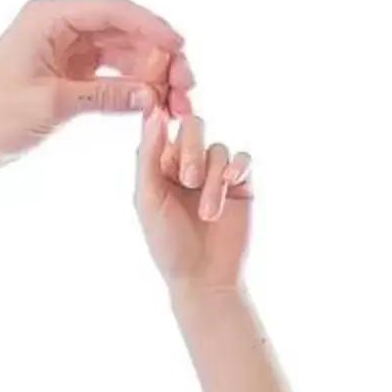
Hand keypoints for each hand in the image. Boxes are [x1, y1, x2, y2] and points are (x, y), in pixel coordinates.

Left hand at [0, 0, 195, 183]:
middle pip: (124, 32)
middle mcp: (60, 27)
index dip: (152, 27)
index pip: (113, 9)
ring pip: (121, 56)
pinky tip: (153, 105)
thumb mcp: (51, 105)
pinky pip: (108, 77)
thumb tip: (152, 97)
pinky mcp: (66, 77)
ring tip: (176, 101)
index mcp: (50, 17)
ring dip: (150, 76)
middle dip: (158, 57)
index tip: (180, 49)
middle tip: (185, 86)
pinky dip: (131, 90)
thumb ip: (105, 97)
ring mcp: (64, 52)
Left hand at [135, 105, 252, 291]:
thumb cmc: (169, 244)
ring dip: (213, 179)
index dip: (168, 121)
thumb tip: (153, 113)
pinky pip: (243, 159)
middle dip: (192, 150)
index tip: (165, 119)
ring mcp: (215, 173)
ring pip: (219, 149)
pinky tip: (233, 184)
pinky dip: (237, 168)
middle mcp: (188, 164)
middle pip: (194, 128)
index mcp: (160, 166)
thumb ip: (148, 156)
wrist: (203, 278)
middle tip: (189, 180)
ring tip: (208, 214)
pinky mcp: (240, 184)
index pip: (164, 128)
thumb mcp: (148, 199)